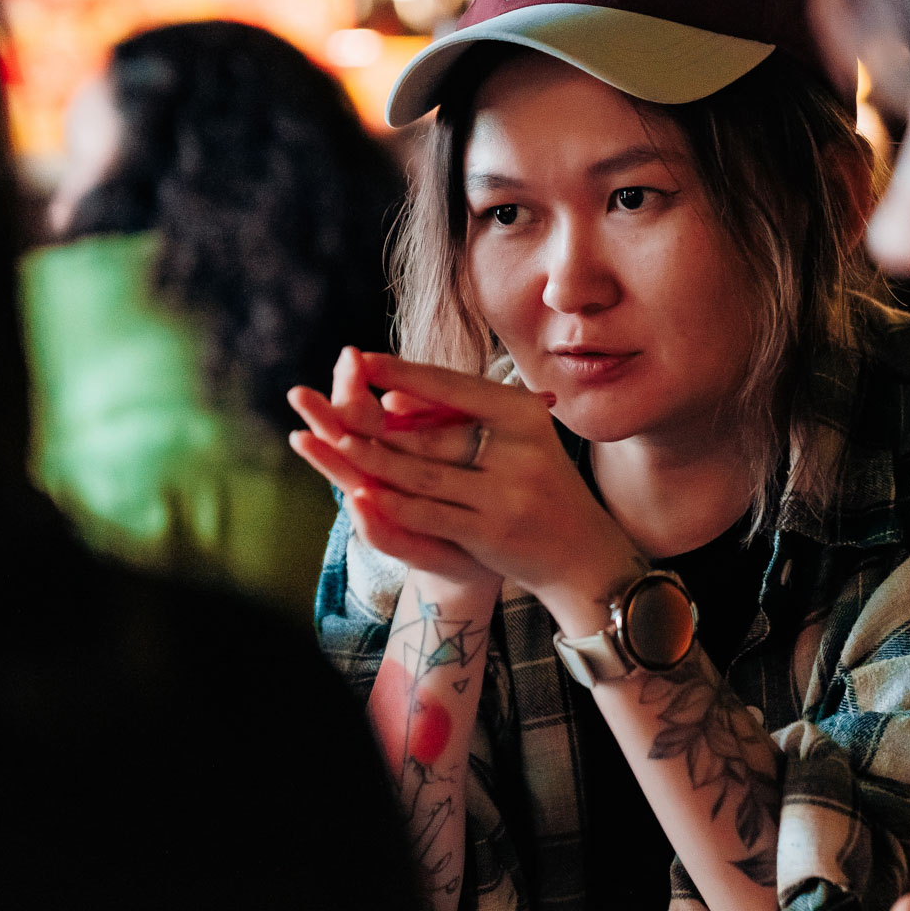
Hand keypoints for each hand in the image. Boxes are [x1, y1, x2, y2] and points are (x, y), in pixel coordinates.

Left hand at [290, 351, 644, 627]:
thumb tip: (393, 399)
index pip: (454, 385)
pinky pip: (429, 513)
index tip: (360, 357)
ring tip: (333, 441)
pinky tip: (360, 492)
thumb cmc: (538, 486)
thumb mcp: (514, 440)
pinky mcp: (492, 532)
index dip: (403, 371)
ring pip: (422, 473)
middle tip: (328, 405)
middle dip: (375, 422)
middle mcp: (520, 448)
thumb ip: (460, 416)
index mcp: (524, 413)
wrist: (581, 553)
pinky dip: (391, 502)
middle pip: (431, 431)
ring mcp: (507, 493)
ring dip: (372, 459)